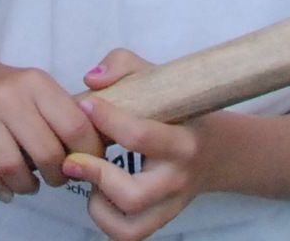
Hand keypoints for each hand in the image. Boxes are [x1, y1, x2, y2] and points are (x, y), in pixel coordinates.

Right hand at [0, 58, 102, 199]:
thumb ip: (66, 116)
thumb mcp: (39, 91)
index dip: (87, 155)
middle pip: (46, 153)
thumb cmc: (8, 93)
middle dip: (57, 176)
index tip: (86, 164)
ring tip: (30, 185)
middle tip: (56, 178)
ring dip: (26, 186)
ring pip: (11, 167)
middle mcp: (7, 93)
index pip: (75, 127)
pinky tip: (5, 189)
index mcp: (36, 82)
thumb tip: (100, 154)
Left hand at [69, 50, 206, 240]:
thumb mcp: (159, 78)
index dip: (106, 119)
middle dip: (95, 175)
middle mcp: (178, 179)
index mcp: (182, 141)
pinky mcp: (160, 221)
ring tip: (89, 176)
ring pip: (129, 223)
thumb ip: (123, 65)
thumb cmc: (179, 109)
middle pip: (132, 194)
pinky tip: (99, 192)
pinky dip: (105, 219)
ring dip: (98, 202)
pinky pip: (128, 234)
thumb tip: (92, 80)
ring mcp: (170, 205)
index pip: (141, 136)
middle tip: (72, 155)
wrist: (217, 150)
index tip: (84, 103)